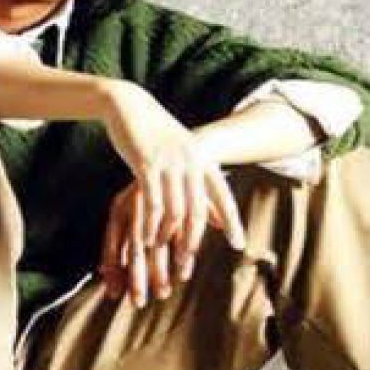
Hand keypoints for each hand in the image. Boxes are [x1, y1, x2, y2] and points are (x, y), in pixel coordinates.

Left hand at [98, 180, 226, 306]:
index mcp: (119, 206)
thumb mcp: (127, 213)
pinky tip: (184, 272)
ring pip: (158, 244)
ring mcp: (158, 203)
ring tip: (163, 292)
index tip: (113, 293)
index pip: (111, 242)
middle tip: (138, 302)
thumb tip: (102, 272)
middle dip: (136, 277)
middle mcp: (136, 205)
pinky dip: (182, 255)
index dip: (112, 268)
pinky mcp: (180, 202)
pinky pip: (180, 234)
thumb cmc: (145, 191)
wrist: (172, 157)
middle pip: (134, 247)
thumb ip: (117, 243)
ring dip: (160, 271)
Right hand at [102, 81, 245, 260]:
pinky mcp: (146, 165)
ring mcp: (169, 164)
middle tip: (187, 264)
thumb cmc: (155, 131)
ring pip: (176, 211)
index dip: (232, 221)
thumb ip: (197, 178)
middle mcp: (190, 162)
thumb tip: (214, 213)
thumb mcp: (182, 150)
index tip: (239, 244)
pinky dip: (151, 225)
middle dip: (194, 240)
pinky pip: (153, 203)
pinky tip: (146, 239)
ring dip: (170, 237)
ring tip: (162, 254)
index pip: (223, 196)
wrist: (130, 105)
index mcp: (202, 158)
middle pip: (199, 210)